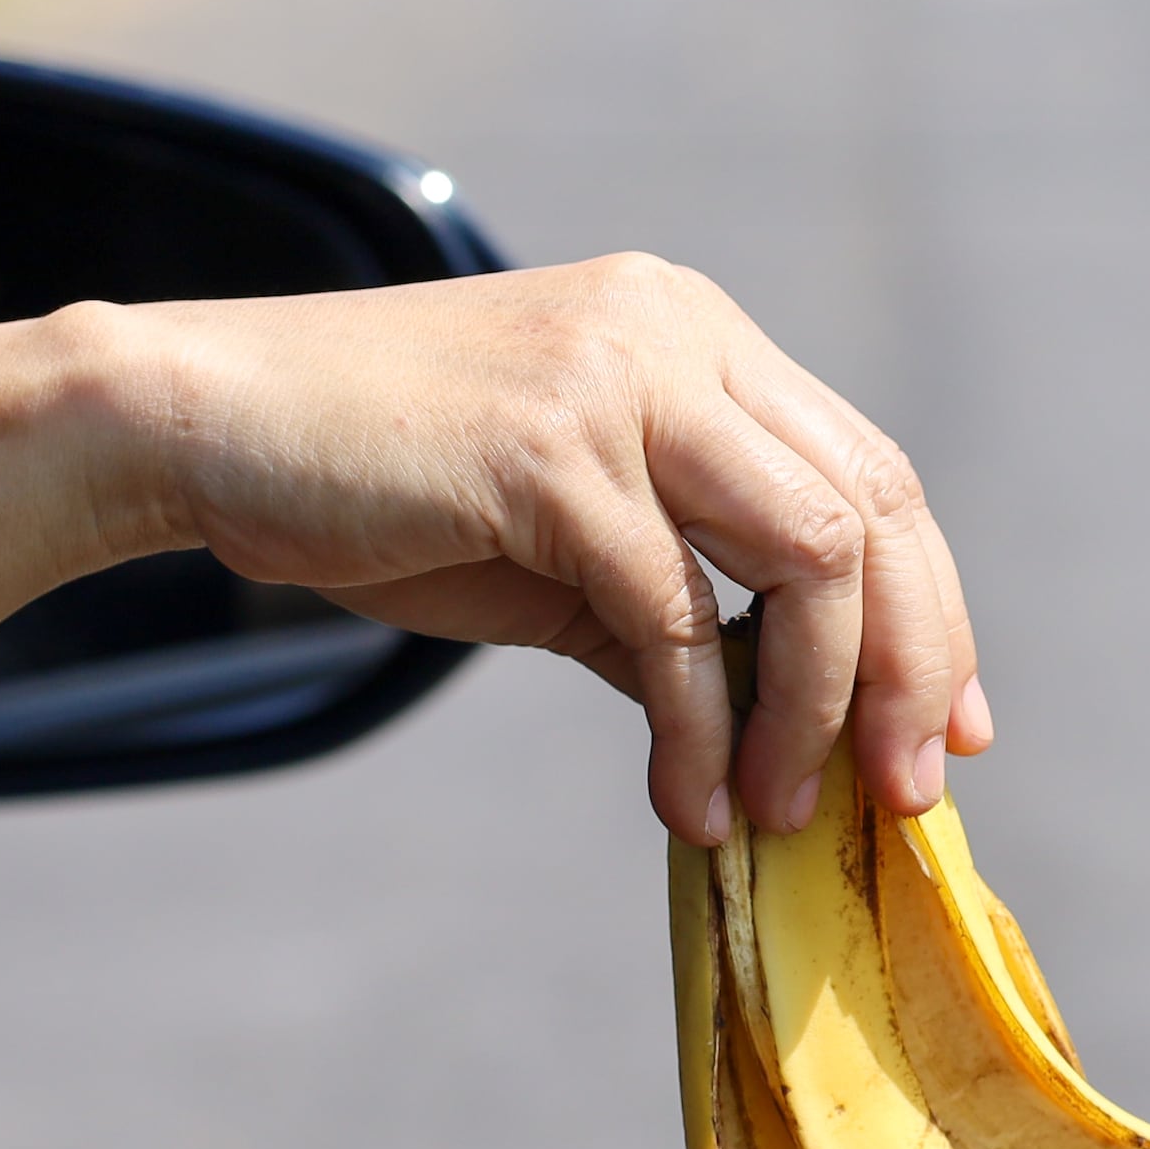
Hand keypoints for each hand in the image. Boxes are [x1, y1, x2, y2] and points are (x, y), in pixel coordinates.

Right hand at [99, 255, 993, 845]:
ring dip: (814, 708)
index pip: (869, 471)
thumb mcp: (553, 542)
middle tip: (901, 798)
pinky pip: (674, 617)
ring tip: (785, 815)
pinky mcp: (551, 453)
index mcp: (693, 334)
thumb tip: (766, 720)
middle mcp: (676, 333)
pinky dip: (697, 731)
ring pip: (807, 554)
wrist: (202, 425)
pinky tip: (684, 805)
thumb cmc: (375, 487)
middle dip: (909, 668)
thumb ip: (666, 604)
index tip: (947, 730)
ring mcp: (619, 380)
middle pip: (874, 508)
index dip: (930, 609)